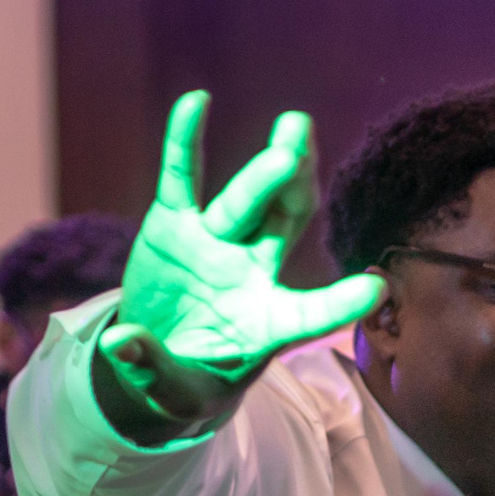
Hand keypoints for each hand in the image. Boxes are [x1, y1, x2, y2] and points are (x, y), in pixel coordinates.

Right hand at [96, 91, 383, 430]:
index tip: (375, 288)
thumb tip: (119, 345)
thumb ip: (150, 368)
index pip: (308, 314)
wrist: (152, 360)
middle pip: (283, 225)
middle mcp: (248, 273)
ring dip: (267, 168)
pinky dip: (186, 142)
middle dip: (296, 189)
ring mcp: (214, 244)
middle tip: (301, 155)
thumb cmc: (179, 382)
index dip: (339, 305)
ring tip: (295, 127)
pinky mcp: (175, 226)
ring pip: (245, 201)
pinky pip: (183, 180)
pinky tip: (196, 102)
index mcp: (264, 324)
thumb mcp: (172, 393)